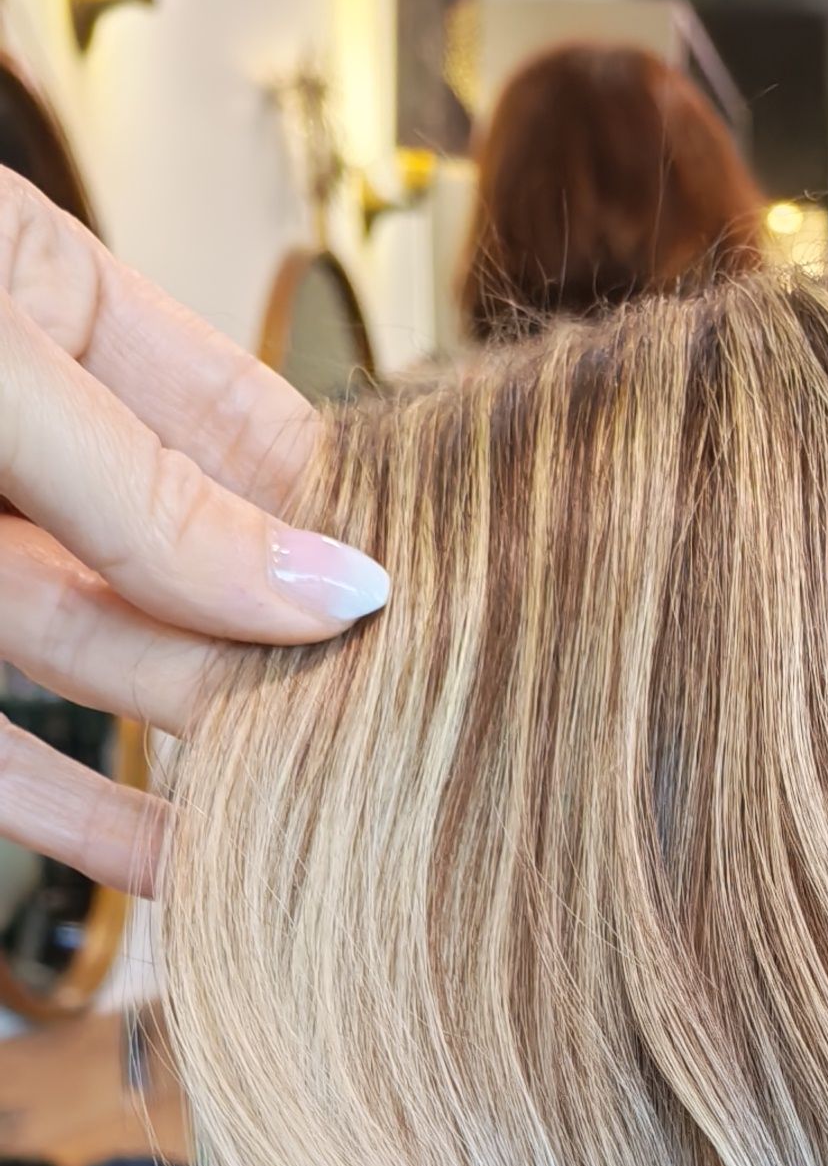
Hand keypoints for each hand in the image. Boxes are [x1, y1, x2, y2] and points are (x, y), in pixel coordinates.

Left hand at [0, 177, 388, 895]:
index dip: (340, 510)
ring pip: (109, 661)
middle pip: (187, 559)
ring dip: (213, 739)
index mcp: (37, 298)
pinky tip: (192, 867)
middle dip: (287, 643)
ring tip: (327, 805)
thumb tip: (333, 593)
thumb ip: (146, 488)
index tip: (445, 601)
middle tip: (408, 728)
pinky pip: (8, 758)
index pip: (240, 419)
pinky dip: (93, 818)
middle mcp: (11, 433)